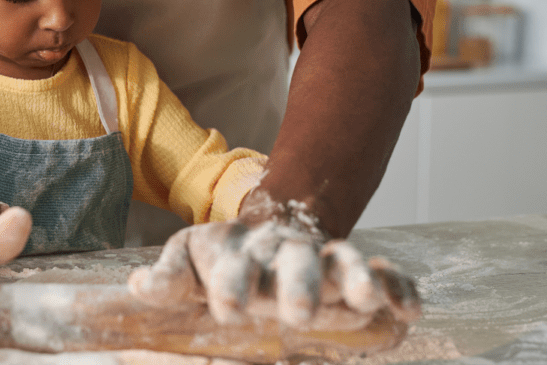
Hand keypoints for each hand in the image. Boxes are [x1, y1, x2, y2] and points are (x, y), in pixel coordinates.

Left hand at [129, 202, 420, 329]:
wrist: (270, 232)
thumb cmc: (223, 255)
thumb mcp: (189, 259)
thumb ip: (168, 275)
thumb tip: (137, 286)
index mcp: (243, 251)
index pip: (237, 265)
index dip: (232, 284)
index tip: (225, 310)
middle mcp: (287, 254)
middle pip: (297, 263)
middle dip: (298, 285)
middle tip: (295, 314)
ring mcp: (326, 261)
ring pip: (344, 263)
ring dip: (356, 278)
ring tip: (364, 300)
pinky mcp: (358, 274)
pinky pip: (386, 278)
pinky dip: (400, 289)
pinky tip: (409, 311)